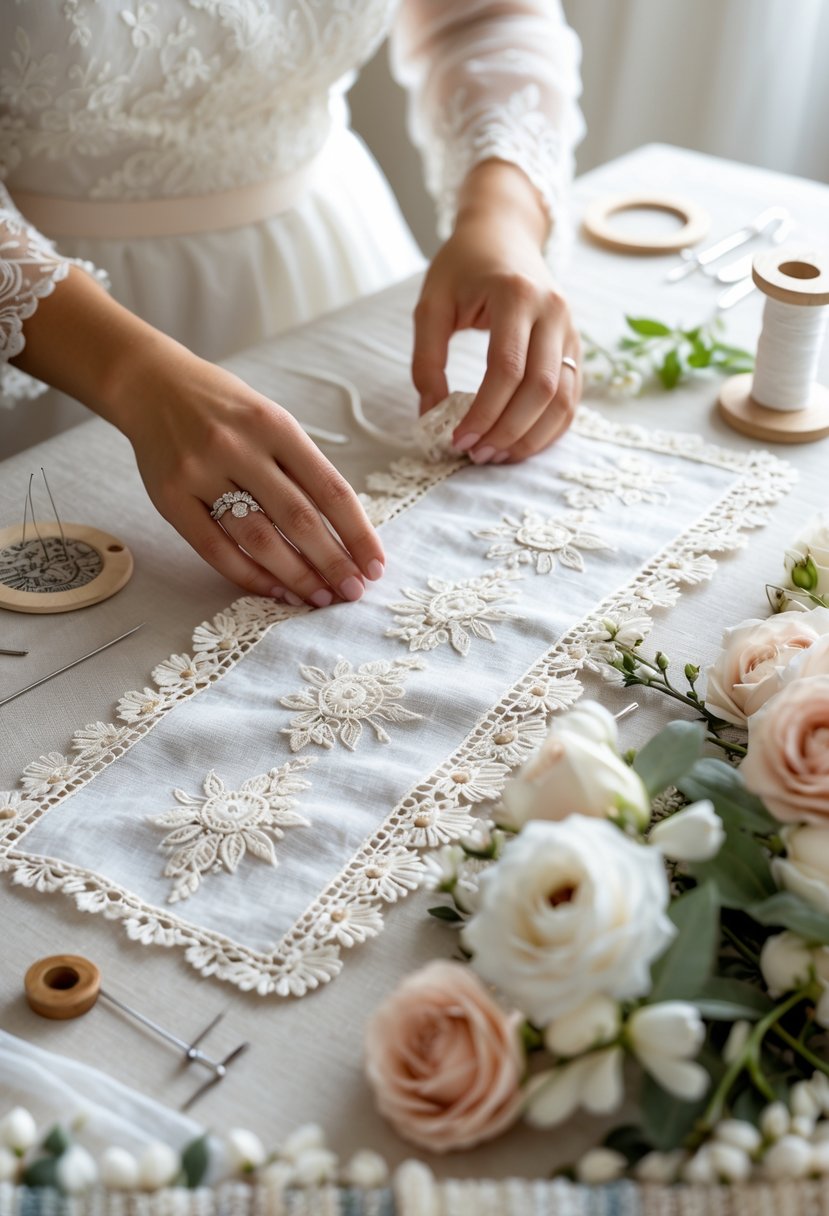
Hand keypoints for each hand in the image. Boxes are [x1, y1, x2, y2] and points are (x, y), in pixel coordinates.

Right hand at [121, 350, 384, 606]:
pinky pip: (215, 549)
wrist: (151, 385)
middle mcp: (239, 448)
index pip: (330, 489)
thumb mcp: (270, 421)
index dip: (357, 533)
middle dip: (332, 562)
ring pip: (259, 539)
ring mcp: (202, 473)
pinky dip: (249, 575)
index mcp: (276, 426)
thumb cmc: (225, 410)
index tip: (375, 565)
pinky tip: (275, 590)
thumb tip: (343, 533)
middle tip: (352, 592)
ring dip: (295, 576)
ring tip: (318, 598)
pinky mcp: (171, 498)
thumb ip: (301, 468)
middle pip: (298, 519)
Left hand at [412, 161, 580, 463]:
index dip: (484, 412)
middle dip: (507, 431)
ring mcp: (571, 329)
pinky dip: (549, 428)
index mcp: (517, 295)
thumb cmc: (462, 266)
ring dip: (532, 436)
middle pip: (541, 389)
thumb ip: (427, 359)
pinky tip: (520, 444)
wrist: (504, 233)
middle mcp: (553, 312)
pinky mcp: (575, 346)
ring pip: (564, 399)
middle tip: (475, 454)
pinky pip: (571, 397)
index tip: (456, 439)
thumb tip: (431, 415)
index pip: (507, 369)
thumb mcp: (431, 304)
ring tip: (497, 456)